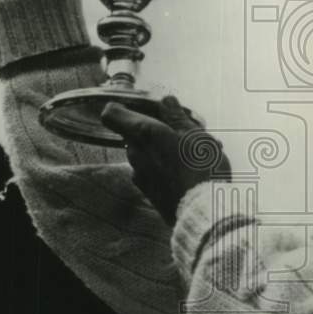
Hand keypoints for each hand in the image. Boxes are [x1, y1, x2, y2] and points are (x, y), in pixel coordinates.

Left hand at [101, 96, 230, 224]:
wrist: (201, 211)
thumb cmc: (199, 170)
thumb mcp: (193, 133)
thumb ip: (176, 115)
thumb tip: (165, 102)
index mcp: (143, 133)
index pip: (112, 113)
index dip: (123, 106)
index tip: (142, 106)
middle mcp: (135, 154)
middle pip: (135, 133)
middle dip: (157, 128)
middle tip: (185, 129)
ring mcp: (140, 175)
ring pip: (148, 153)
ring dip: (166, 148)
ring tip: (197, 152)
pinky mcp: (149, 192)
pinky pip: (154, 171)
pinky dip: (168, 166)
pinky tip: (192, 170)